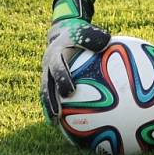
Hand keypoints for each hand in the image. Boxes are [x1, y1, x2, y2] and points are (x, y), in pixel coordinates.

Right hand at [39, 0, 110, 124]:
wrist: (61, 31)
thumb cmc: (78, 33)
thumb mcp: (85, 31)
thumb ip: (94, 36)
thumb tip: (108, 41)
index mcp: (55, 54)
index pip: (57, 66)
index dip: (62, 78)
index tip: (70, 91)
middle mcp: (47, 66)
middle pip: (47, 85)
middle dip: (51, 99)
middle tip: (59, 112)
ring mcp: (47, 74)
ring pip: (45, 93)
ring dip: (49, 107)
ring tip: (56, 123)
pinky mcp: (49, 80)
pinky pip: (51, 95)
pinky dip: (55, 107)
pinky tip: (64, 121)